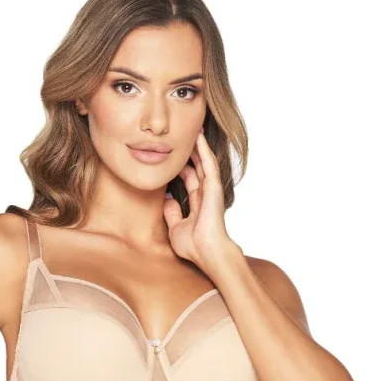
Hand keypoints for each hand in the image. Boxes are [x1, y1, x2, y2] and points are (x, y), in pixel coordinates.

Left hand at [163, 128, 235, 271]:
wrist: (206, 252)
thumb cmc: (193, 246)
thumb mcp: (175, 227)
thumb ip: (172, 213)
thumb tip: (166, 199)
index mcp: (197, 202)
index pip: (188, 178)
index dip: (180, 166)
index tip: (171, 154)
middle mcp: (205, 193)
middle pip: (196, 166)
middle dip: (190, 151)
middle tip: (182, 135)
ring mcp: (210, 189)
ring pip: (203, 161)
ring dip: (198, 146)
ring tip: (193, 128)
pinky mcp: (214, 187)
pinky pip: (208, 164)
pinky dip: (204, 150)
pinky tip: (198, 137)